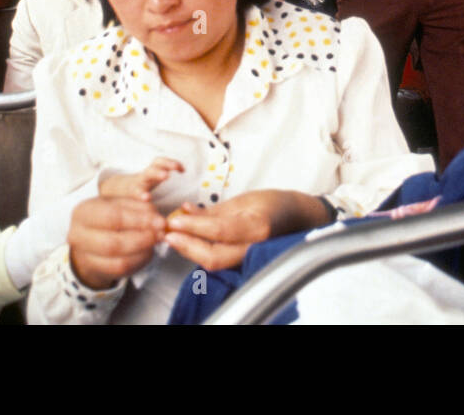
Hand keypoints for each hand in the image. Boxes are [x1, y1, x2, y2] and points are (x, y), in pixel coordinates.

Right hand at [69, 159, 181, 288]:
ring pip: (119, 261)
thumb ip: (137, 206)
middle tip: (162, 233)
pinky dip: (140, 261)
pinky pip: (122, 271)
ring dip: (143, 252)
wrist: (92, 238)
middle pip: (114, 243)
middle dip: (143, 239)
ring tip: (157, 241)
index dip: (140, 220)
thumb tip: (156, 217)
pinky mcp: (95, 271)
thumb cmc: (109, 215)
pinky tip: (149, 251)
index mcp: (83, 212)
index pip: (113, 216)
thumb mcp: (119, 203)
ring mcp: (84, 257)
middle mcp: (77, 236)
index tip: (161, 221)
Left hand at [164, 189, 327, 271]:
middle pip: (213, 257)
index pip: (219, 231)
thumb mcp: (243, 200)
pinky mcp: (243, 263)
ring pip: (213, 263)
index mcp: (258, 228)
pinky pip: (218, 261)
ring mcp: (249, 259)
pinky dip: (200, 252)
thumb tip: (184, 212)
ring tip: (173, 236)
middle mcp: (254, 248)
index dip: (193, 227)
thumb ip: (213, 211)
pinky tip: (187, 240)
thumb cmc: (273, 204)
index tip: (174, 220)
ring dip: (190, 250)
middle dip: (186, 246)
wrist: (296, 218)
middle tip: (167, 233)